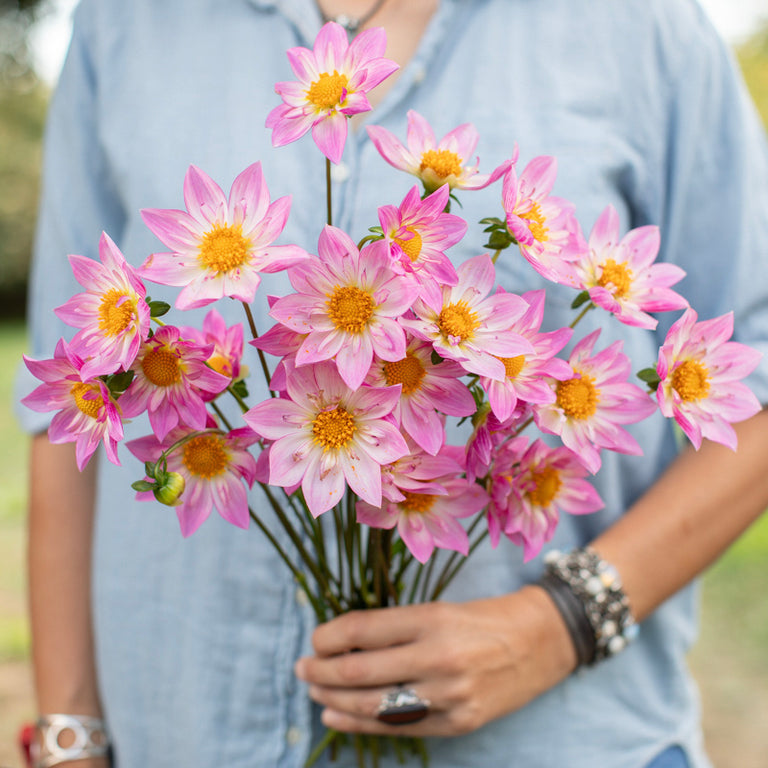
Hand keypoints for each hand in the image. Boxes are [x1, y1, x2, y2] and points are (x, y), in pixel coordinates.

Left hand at [294, 585, 576, 735]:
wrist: (541, 641)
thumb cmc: (484, 618)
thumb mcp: (440, 608)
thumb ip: (395, 627)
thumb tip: (343, 641)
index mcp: (432, 619)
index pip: (363, 630)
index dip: (329, 637)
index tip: (314, 639)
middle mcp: (438, 657)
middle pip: (361, 670)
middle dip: (321, 672)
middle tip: (302, 669)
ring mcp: (449, 695)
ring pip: (374, 705)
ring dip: (335, 701)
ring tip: (314, 693)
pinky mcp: (459, 722)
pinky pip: (400, 727)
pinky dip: (361, 725)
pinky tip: (337, 718)